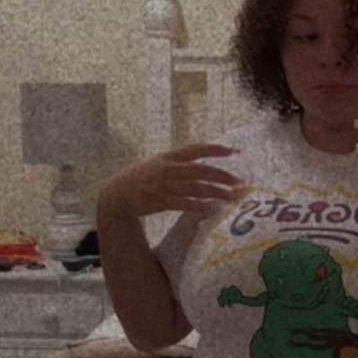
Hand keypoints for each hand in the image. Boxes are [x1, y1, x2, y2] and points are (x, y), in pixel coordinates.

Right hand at [100, 143, 245, 217]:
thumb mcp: (158, 163)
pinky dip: (201, 205)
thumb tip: (203, 163)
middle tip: (240, 182)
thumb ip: (179, 162)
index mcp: (168, 156)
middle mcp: (168, 168)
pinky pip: (186, 203)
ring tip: (232, 197)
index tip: (235, 151)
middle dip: (223, 176)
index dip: (216, 150)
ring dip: (216, 192)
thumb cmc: (141, 179)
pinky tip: (213, 208)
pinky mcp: (161, 201)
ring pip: (196, 188)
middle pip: (201, 170)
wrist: (117, 195)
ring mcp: (165, 185)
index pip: (196, 149)